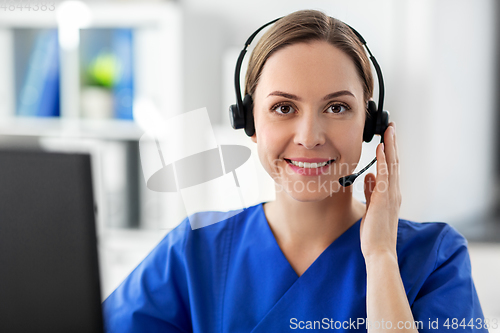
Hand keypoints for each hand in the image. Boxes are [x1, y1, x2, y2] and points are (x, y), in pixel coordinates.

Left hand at [360, 122, 400, 260]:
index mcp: (391, 194)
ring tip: (388, 131)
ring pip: (392, 165)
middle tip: (391, 127)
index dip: (390, 151)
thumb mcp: (372, 206)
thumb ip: (371, 190)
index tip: (387, 137)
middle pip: (394, 162)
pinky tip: (380, 148)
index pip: (391, 168)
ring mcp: (390, 195)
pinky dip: (382, 160)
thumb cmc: (375, 232)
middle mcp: (394, 192)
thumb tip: (369, 175)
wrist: (379, 250)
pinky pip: (384, 175)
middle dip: (392, 144)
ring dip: (390, 146)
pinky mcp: (384, 199)